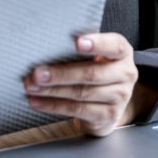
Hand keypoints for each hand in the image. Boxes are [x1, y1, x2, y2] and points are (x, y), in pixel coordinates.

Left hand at [24, 32, 142, 136]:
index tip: (77, 42)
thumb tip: (45, 45)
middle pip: (91, 74)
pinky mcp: (109, 115)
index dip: (97, 43)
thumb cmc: (96, 70)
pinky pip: (78, 110)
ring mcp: (120, 96)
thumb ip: (80, 50)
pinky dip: (54, 105)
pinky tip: (37, 101)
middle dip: (60, 74)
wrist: (108, 103)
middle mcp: (126, 73)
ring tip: (31, 87)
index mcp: (122, 52)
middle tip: (37, 73)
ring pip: (81, 93)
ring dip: (52, 90)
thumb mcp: (96, 56)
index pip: (114, 45)